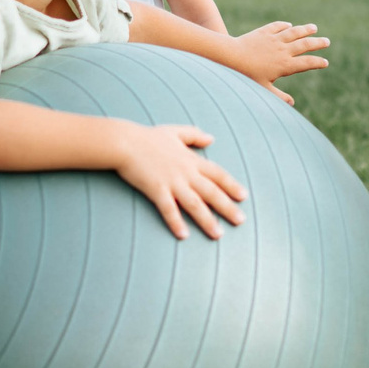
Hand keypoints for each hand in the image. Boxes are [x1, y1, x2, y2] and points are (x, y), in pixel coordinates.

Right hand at [113, 123, 247, 238]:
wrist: (125, 142)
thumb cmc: (148, 137)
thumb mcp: (175, 132)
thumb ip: (195, 135)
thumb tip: (212, 138)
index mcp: (191, 160)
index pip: (218, 174)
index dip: (231, 185)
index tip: (243, 196)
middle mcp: (186, 172)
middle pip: (212, 192)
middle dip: (227, 207)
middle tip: (241, 220)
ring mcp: (172, 182)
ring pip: (195, 204)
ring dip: (207, 220)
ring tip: (218, 234)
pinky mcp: (156, 190)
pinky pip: (169, 209)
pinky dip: (176, 222)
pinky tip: (183, 235)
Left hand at [226, 22, 330, 102]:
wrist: (232, 57)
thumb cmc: (247, 76)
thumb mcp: (264, 89)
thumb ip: (279, 96)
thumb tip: (291, 103)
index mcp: (285, 65)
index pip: (307, 63)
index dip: (318, 63)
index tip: (325, 63)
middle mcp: (283, 50)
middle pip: (305, 45)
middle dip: (317, 43)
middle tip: (327, 41)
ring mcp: (274, 39)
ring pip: (294, 32)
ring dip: (305, 30)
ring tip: (314, 28)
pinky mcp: (264, 32)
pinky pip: (277, 27)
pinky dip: (285, 26)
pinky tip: (289, 25)